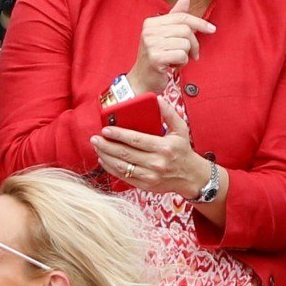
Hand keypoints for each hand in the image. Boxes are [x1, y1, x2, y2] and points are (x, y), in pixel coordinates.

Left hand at [91, 96, 209, 198]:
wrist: (191, 177)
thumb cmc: (183, 150)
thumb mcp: (181, 129)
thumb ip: (169, 113)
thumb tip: (157, 99)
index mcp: (164, 147)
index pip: (136, 140)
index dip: (118, 134)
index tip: (106, 129)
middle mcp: (156, 163)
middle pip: (125, 153)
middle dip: (106, 145)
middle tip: (94, 138)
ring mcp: (149, 176)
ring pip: (121, 166)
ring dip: (105, 156)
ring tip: (97, 147)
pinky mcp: (144, 185)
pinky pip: (123, 176)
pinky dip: (111, 168)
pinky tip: (103, 160)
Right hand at [125, 0, 215, 94]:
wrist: (141, 81)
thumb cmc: (155, 59)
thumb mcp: (163, 36)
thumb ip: (175, 18)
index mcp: (151, 23)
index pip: (182, 17)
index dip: (199, 23)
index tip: (211, 29)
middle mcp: (149, 32)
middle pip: (186, 30)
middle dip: (194, 44)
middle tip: (192, 54)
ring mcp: (151, 45)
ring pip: (185, 44)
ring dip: (186, 56)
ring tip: (176, 61)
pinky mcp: (156, 58)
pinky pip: (181, 56)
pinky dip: (182, 63)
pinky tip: (172, 66)